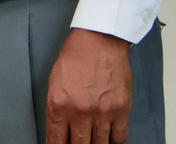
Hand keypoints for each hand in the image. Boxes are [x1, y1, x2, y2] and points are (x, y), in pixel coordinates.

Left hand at [45, 27, 132, 143]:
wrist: (99, 41)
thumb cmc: (75, 57)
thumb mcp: (54, 82)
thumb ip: (56, 108)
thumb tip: (58, 130)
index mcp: (59, 104)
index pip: (56, 140)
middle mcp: (80, 112)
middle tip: (76, 142)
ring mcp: (102, 113)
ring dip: (95, 143)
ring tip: (91, 140)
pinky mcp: (121, 110)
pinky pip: (119, 136)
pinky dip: (113, 139)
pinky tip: (108, 136)